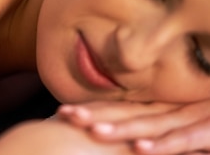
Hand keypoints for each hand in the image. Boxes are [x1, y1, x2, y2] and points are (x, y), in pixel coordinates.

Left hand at [57, 100, 209, 154]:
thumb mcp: (188, 125)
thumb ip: (164, 130)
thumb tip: (135, 141)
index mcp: (167, 109)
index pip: (124, 108)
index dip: (94, 109)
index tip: (61, 112)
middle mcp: (176, 110)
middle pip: (130, 113)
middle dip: (96, 114)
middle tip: (63, 114)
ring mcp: (195, 119)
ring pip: (153, 125)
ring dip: (121, 129)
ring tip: (91, 131)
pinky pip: (188, 140)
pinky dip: (165, 145)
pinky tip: (141, 148)